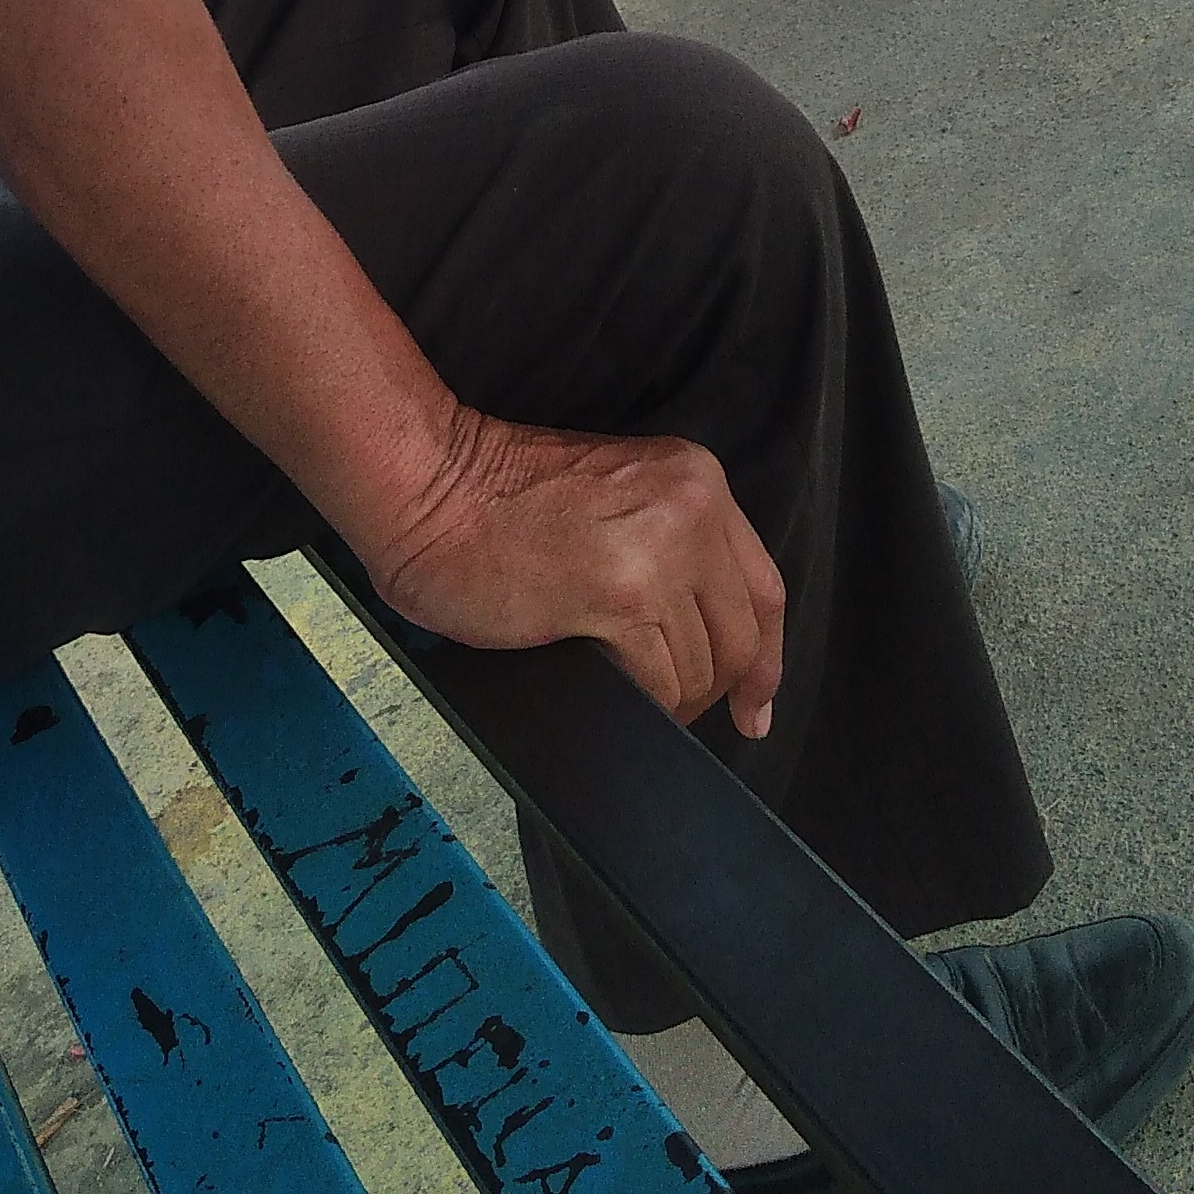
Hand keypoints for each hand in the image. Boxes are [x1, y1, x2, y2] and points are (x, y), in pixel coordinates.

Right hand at [356, 406, 786, 737]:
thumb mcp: (616, 500)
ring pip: (701, 667)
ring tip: (625, 692)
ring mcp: (661, 551)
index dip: (764, 660)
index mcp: (696, 480)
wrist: (429, 487)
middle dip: (713, 691)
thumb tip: (700, 640)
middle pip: (740, 636)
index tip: (754, 705)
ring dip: (669, 699)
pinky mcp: (621, 595)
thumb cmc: (496, 500)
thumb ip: (670, 551)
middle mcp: (692, 509)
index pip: (763, 588)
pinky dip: (641, 702)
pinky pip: (659, 681)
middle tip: (675, 712)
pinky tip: (611, 690)